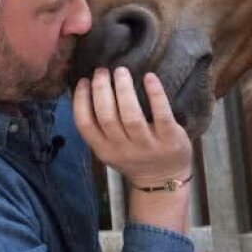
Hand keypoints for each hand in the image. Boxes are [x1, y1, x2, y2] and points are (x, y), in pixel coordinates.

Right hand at [72, 67, 191, 187]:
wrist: (164, 180)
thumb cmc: (133, 157)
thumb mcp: (110, 150)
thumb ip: (99, 128)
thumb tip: (87, 88)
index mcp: (104, 150)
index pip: (85, 125)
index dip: (81, 100)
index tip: (83, 81)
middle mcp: (124, 149)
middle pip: (107, 117)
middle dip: (102, 89)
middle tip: (102, 71)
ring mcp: (148, 146)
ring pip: (131, 116)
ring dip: (124, 89)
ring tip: (121, 71)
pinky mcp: (170, 140)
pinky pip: (161, 114)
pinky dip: (154, 93)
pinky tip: (149, 77)